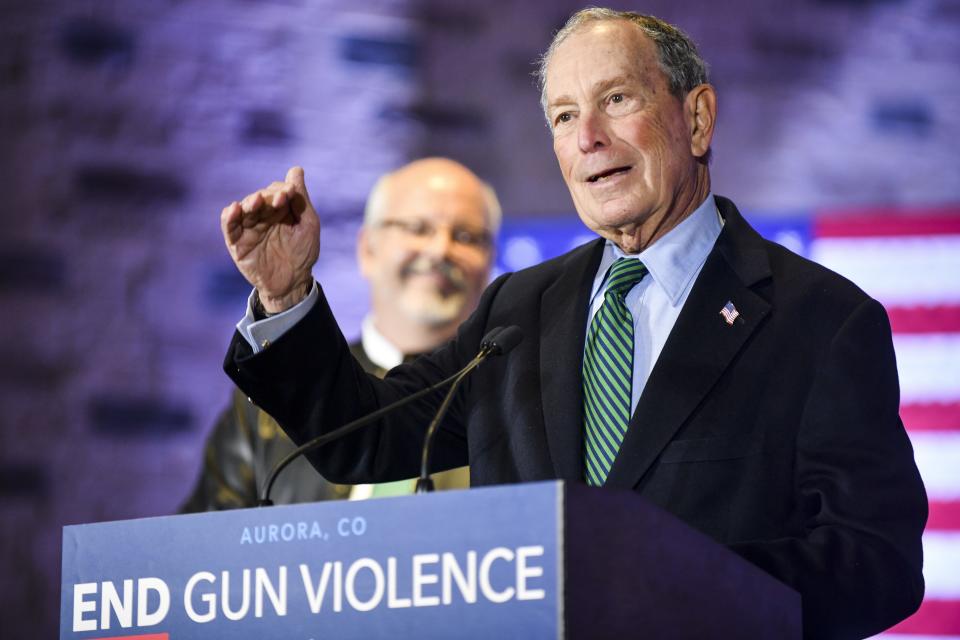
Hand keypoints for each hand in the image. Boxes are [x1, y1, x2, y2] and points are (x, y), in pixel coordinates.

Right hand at [221, 167, 319, 312]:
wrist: (293, 283)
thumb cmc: (303, 253)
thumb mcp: (307, 225)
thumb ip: (301, 200)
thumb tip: (296, 170)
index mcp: (280, 210)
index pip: (277, 191)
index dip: (282, 190)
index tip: (289, 194)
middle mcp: (263, 216)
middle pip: (260, 197)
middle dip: (267, 196)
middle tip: (277, 200)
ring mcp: (249, 228)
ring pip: (243, 208)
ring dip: (249, 202)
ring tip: (257, 202)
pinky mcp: (237, 242)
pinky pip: (229, 226)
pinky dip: (229, 216)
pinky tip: (235, 209)